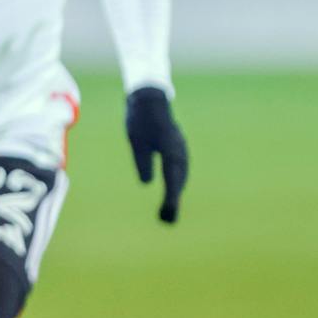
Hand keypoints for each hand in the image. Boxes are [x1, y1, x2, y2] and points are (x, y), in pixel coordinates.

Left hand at [124, 87, 187, 224]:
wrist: (149, 98)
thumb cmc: (140, 119)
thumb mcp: (136, 141)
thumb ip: (143, 161)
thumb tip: (147, 183)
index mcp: (170, 149)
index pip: (172, 178)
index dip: (170, 197)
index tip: (168, 211)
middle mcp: (179, 150)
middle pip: (179, 179)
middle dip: (174, 200)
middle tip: (167, 219)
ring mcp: (179, 148)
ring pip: (180, 174)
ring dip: (175, 192)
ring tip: (169, 210)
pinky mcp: (176, 147)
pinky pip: (179, 168)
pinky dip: (176, 181)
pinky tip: (172, 189)